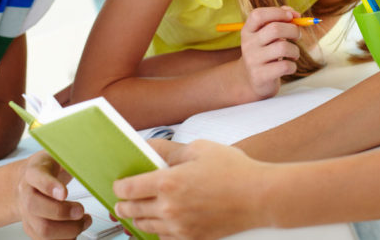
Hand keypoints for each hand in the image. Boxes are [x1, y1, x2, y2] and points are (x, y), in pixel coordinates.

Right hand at [17, 152, 92, 238]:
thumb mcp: (58, 154)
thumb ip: (71, 157)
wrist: (27, 182)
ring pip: (42, 229)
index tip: (64, 192)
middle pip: (35, 206)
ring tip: (84, 221)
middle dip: (62, 212)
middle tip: (81, 210)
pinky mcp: (32, 228)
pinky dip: (65, 239)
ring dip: (68, 230)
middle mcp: (26, 193)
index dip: (49, 186)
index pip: (37, 177)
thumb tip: (92, 157)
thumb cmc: (47, 168)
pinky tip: (75, 230)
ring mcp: (27, 213)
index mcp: (33, 171)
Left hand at [113, 140, 269, 239]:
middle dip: (123, 205)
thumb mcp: (200, 149)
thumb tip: (152, 151)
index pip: (128, 188)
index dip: (119, 186)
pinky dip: (158, 232)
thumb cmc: (235, 170)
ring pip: (146, 228)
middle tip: (121, 202)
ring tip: (135, 214)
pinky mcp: (192, 239)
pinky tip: (159, 225)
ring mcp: (180, 227)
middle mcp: (170, 208)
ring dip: (137, 220)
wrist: (261, 197)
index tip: (118, 185)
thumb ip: (171, 151)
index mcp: (168, 182)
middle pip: (133, 211)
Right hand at [238, 6, 301, 98]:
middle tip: (297, 36)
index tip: (291, 16)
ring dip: (295, 50)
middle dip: (293, 30)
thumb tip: (295, 14)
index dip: (277, 12)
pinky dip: (293, 66)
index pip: (258, 15)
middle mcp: (248, 44)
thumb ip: (279, 20)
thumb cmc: (265, 52)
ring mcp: (253, 60)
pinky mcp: (260, 75)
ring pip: (283, 47)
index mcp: (248, 31)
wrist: (251, 80)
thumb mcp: (267, 35)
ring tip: (294, 54)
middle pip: (275, 29)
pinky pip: (285, 66)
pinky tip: (290, 66)